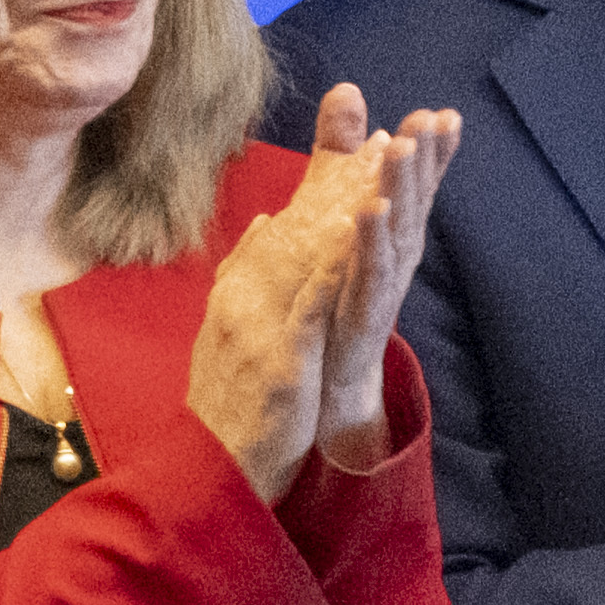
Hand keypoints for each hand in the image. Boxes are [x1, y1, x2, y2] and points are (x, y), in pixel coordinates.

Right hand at [186, 124, 379, 500]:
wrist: (211, 473)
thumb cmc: (230, 405)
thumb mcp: (237, 332)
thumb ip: (248, 276)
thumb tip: (268, 225)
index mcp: (242, 291)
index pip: (293, 226)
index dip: (334, 182)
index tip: (375, 138)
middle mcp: (247, 299)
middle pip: (304, 229)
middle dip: (349, 178)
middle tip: (393, 131)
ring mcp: (262, 329)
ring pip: (311, 256)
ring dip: (348, 208)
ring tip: (386, 166)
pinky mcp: (281, 364)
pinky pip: (312, 308)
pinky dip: (334, 269)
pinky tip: (360, 239)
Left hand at [298, 87, 462, 473]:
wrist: (327, 389)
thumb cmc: (336, 304)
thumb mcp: (336, 226)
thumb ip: (339, 162)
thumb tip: (345, 93)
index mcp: (390, 239)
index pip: (414, 188)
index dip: (432, 153)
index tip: (444, 114)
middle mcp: (395, 261)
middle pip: (414, 204)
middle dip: (425, 161)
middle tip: (433, 120)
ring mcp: (380, 290)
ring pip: (396, 234)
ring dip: (401, 191)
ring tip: (402, 150)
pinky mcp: (359, 316)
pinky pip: (365, 276)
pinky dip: (369, 243)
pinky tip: (366, 212)